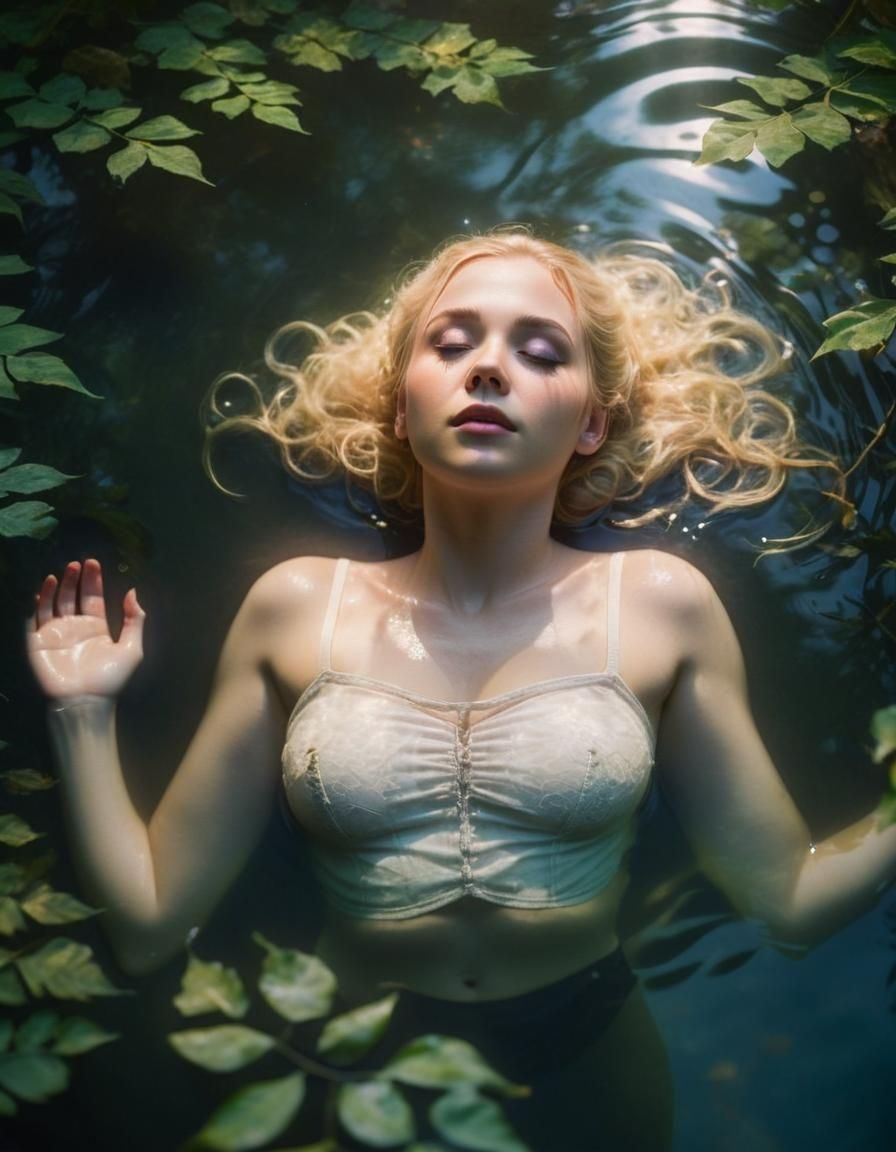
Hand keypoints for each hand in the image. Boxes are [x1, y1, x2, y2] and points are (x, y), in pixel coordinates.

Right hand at [26, 558, 144, 699]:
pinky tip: (42, 591)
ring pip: (53, 604)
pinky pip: (34, 620)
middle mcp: (75, 628)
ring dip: (55, 588)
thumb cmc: (109, 679)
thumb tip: (134, 591)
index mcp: (96, 628)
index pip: (93, 598)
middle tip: (77, 564)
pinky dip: (37, 605)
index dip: (93, 581)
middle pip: (72, 597)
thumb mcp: (132, 648)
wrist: (85, 702)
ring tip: (61, 572)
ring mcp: (55, 634)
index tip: (93, 563)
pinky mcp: (38, 643)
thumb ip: (135, 620)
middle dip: (74, 580)